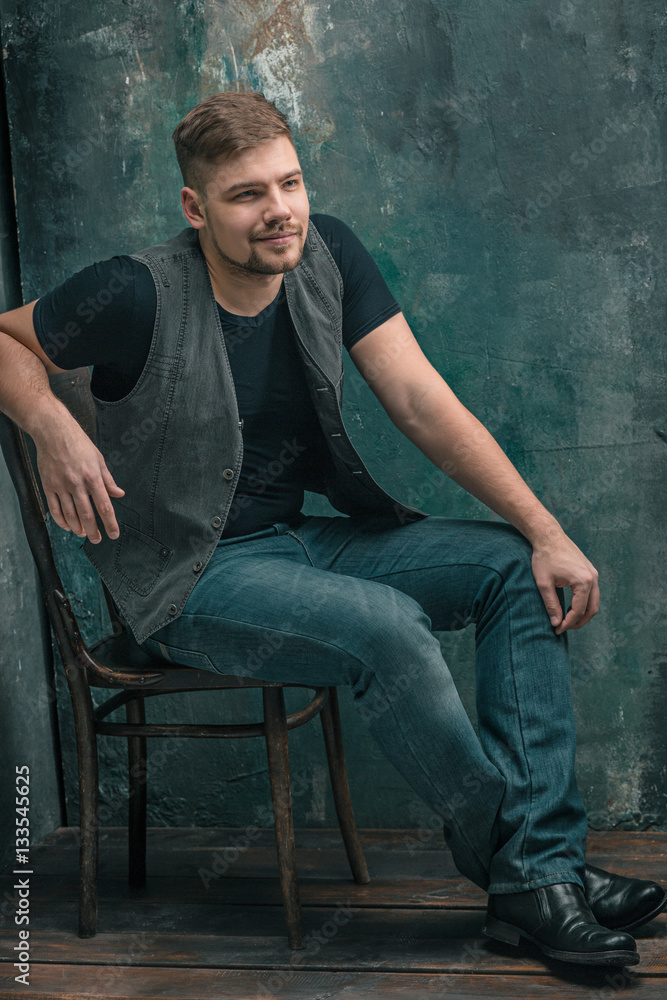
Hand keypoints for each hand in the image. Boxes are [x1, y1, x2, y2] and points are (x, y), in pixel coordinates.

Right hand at [34, 418, 124, 543]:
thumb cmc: (79, 443)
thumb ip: (108, 480)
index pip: (104, 506)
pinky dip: (61, 521)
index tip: (114, 534)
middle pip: (87, 514)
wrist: (54, 432)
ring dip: (78, 528)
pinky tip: (67, 526)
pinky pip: (54, 509)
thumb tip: (119, 494)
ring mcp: (61, 486)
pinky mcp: (48, 486)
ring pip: (70, 515)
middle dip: (93, 531)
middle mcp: (77, 484)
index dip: (110, 523)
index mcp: (93, 477)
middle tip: (97, 540)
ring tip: (83, 534)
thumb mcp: (99, 459)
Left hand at [530, 529, 599, 633]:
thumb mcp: (544, 584)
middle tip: (563, 628)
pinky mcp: (590, 571)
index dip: (568, 623)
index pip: (579, 611)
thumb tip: (556, 623)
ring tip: (567, 620)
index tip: (557, 630)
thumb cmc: (544, 558)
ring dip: (583, 613)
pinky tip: (570, 606)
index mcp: (583, 582)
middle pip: (592, 609)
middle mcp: (593, 578)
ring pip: (594, 601)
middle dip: (579, 622)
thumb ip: (551, 605)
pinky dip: (584, 602)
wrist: (548, 536)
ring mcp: (593, 574)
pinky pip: (592, 592)